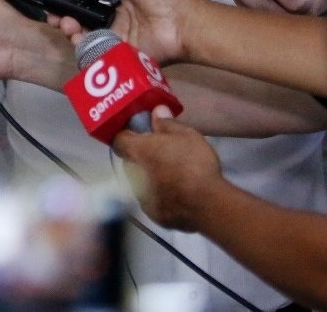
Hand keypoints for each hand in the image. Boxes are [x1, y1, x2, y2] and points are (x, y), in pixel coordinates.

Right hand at [58, 0, 194, 64]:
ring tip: (65, 23)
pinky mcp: (118, 54)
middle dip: (65, 12)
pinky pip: (95, 51)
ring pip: (84, 34)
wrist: (186, 25)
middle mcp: (115, 17)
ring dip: (70, 28)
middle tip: (54, 12)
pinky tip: (76, 36)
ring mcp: (115, 36)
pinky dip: (81, 45)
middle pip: (83, 16)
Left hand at [111, 106, 224, 232]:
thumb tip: (156, 111)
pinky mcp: (154, 215)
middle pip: (130, 162)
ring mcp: (141, 198)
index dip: (127, 136)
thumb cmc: (194, 163)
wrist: (207, 204)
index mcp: (137, 152)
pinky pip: (153, 201)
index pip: (118, 140)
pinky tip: (177, 195)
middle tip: (161, 155)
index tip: (139, 134)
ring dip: (150, 179)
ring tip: (173, 177)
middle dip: (141, 158)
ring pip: (140, 183)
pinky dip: (161, 197)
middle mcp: (133, 175)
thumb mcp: (186, 135)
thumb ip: (167, 124)